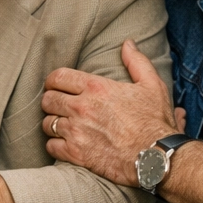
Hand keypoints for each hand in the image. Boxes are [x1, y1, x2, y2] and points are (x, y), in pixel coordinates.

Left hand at [41, 40, 179, 185]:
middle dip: (51, 101)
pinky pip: (51, 146)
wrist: (156, 158)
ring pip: (46, 123)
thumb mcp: (152, 85)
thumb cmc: (155, 122)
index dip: (54, 81)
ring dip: (52, 123)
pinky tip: (65, 143)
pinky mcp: (76, 154)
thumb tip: (127, 44)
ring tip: (62, 125)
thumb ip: (136, 62)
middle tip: (59, 106)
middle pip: (48, 99)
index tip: (57, 86)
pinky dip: (55, 145)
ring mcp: (76, 131)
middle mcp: (81, 107)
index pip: (58, 77)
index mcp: (96, 87)